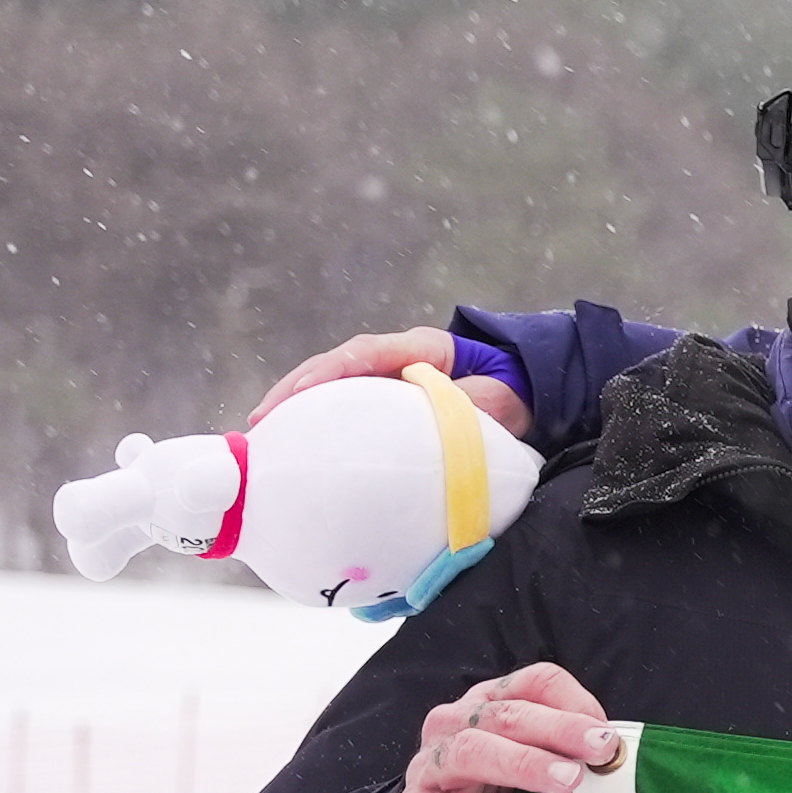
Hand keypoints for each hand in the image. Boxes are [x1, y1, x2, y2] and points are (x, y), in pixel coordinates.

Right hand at [250, 327, 533, 438]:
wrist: (529, 392)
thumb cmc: (512, 392)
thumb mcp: (496, 399)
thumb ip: (467, 407)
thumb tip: (436, 423)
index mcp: (423, 348)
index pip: (365, 353)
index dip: (329, 372)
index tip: (301, 394)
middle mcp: (398, 358)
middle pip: (336, 366)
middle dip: (296, 390)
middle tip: (262, 420)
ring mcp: (389, 378)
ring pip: (335, 385)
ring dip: (299, 406)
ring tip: (266, 432)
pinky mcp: (387, 403)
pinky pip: (348, 407)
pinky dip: (321, 421)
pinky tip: (299, 444)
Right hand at [393, 664, 618, 792]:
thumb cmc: (494, 790)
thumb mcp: (536, 768)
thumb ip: (570, 763)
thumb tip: (605, 771)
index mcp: (489, 704)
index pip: (534, 683)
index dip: (574, 703)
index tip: (608, 735)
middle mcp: (453, 725)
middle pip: (506, 714)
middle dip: (559, 729)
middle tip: (600, 748)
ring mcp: (429, 767)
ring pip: (471, 751)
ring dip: (524, 764)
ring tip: (567, 780)